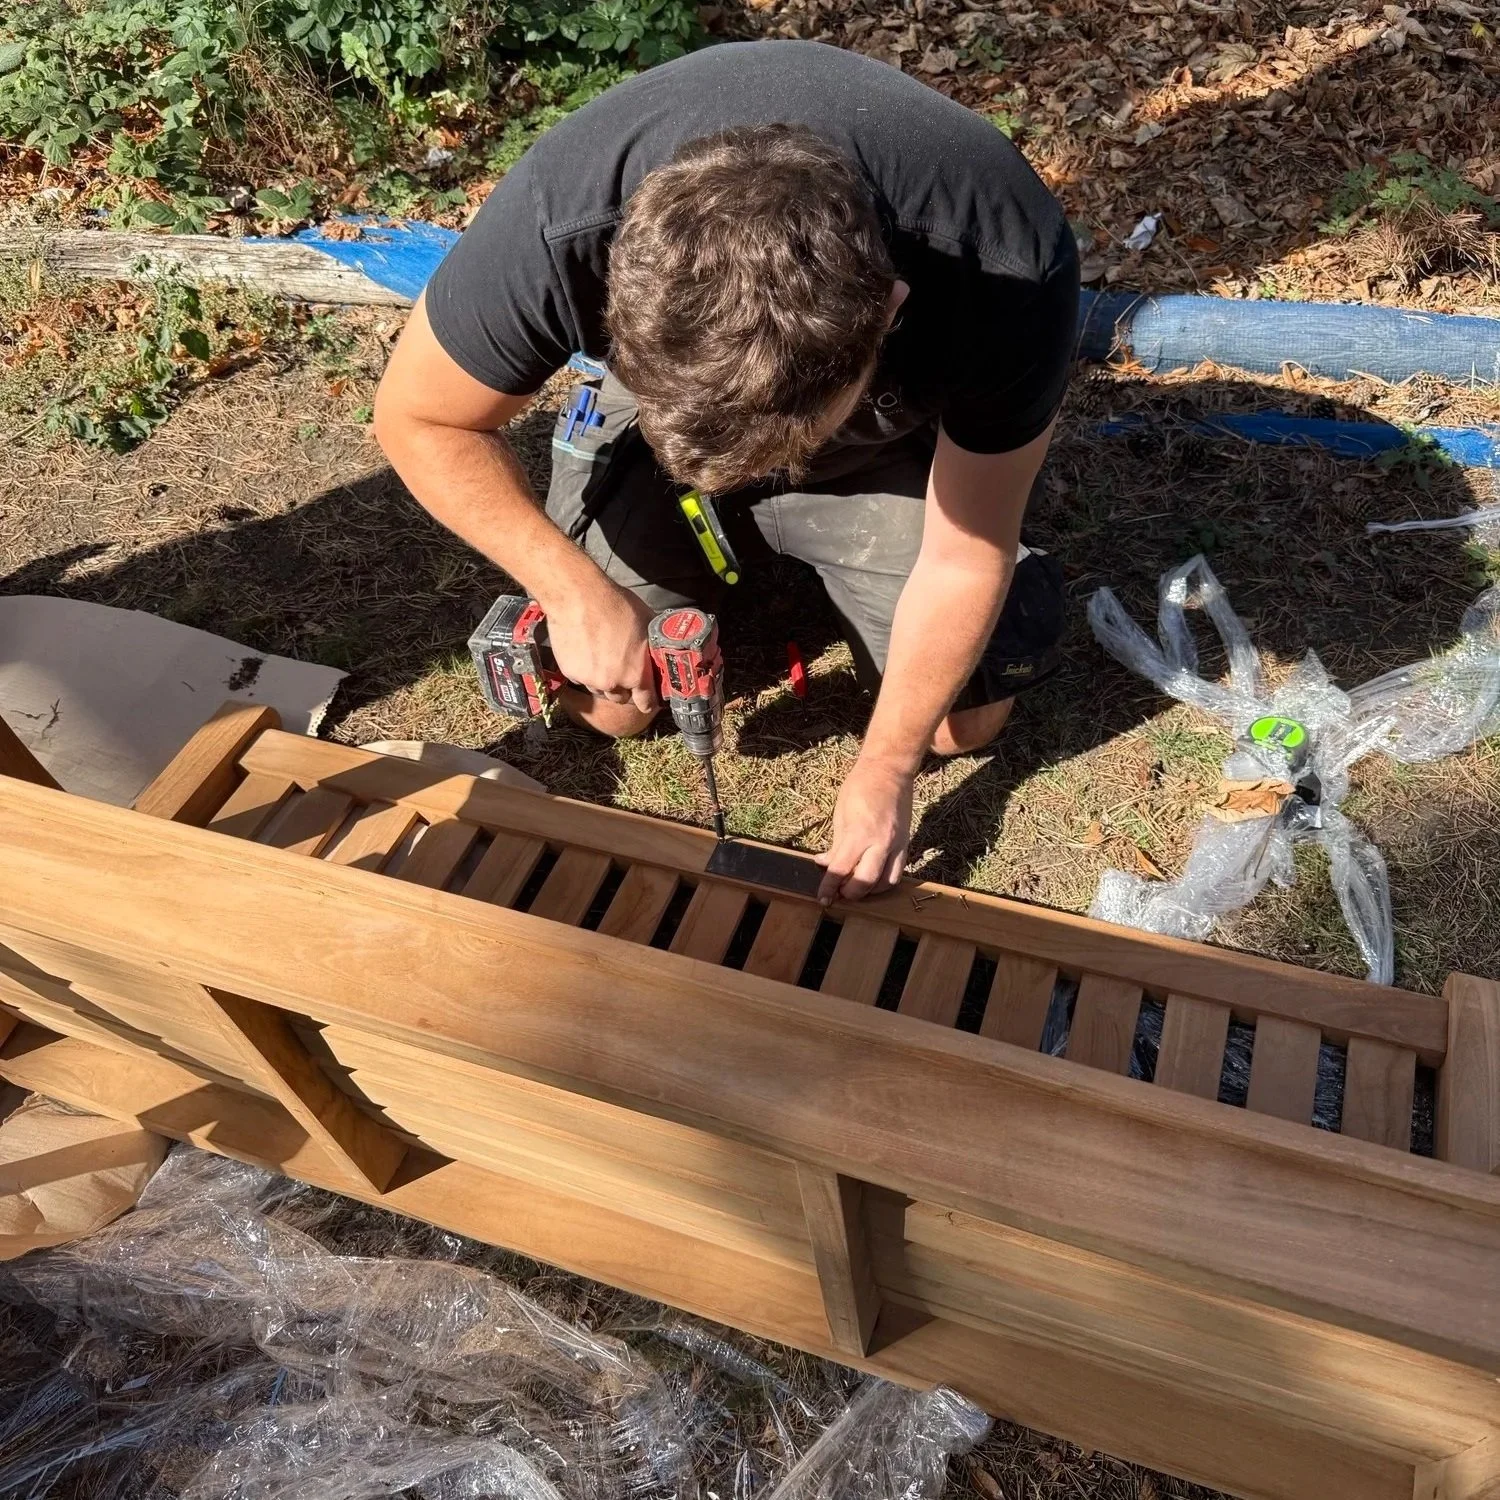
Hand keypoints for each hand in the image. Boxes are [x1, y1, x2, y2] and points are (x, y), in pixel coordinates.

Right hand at [545, 584, 658, 714]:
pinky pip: (581, 679)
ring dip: (603, 680)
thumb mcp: (646, 622)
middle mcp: (612, 682)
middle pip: (620, 698)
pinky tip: (586, 651)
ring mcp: (589, 679)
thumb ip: (651, 644)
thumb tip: (658, 649)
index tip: (647, 702)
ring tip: (602, 657)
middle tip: (623, 671)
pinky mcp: (570, 672)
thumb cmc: (613, 605)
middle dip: (624, 689)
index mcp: (636, 673)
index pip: (645, 702)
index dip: (648, 703)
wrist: (578, 597)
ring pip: (599, 690)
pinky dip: (584, 671)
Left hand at [815, 756, 913, 903]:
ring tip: (856, 886)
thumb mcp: (840, 815)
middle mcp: (881, 842)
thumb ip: (836, 845)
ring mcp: (897, 844)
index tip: (822, 898)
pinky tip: (873, 877)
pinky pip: (897, 872)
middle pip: (866, 883)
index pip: (841, 870)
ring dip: (870, 890)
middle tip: (839, 892)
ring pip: (886, 883)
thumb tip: (825, 863)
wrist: (889, 770)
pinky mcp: (906, 843)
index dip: (829, 887)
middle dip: (850, 893)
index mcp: (860, 833)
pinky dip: (884, 880)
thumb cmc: (859, 787)